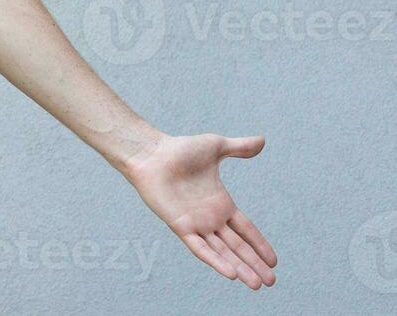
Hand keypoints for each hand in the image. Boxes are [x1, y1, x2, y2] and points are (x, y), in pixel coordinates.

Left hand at [123, 133, 277, 289]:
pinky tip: (231, 274)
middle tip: (272, 282)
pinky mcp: (180, 226)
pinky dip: (215, 260)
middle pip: (237, 246)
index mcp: (221, 203)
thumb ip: (238, 147)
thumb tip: (261, 141)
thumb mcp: (215, 146)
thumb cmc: (179, 149)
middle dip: (254, 264)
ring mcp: (196, 223)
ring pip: (222, 252)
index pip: (246, 229)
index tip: (275, 261)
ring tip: (257, 285)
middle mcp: (210, 217)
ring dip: (240, 268)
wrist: (151, 153)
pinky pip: (200, 248)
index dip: (259, 244)